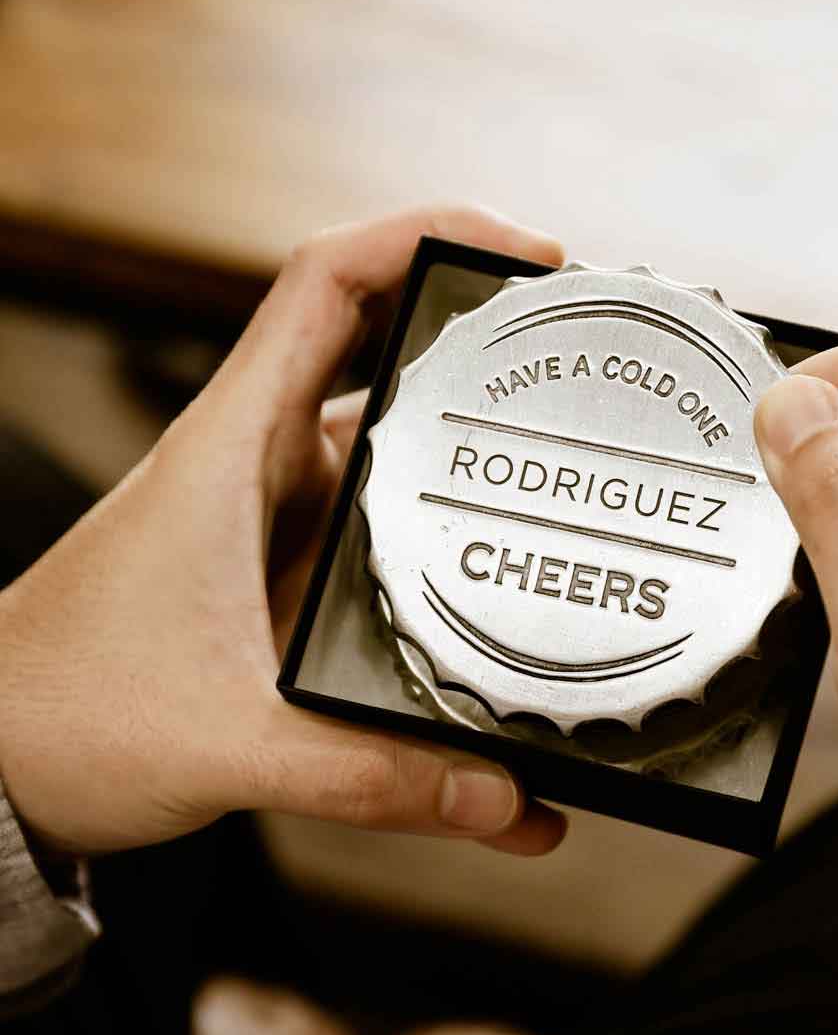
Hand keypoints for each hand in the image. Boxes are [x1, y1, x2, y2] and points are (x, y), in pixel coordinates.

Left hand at [0, 206, 566, 855]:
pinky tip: (501, 589)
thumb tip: (503, 799)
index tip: (523, 250)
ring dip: (473, 446)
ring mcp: (280, 517)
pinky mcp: (289, 572)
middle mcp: (260, 464)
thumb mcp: (228, 745)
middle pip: (386, 352)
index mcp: (232, 447)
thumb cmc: (67, 714)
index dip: (429, 234)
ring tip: (566, 465)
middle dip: (484, 341)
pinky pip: (386, 529)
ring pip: (395, 447)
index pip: (330, 282)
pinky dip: (448, 539)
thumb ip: (372, 777)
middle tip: (573, 362)